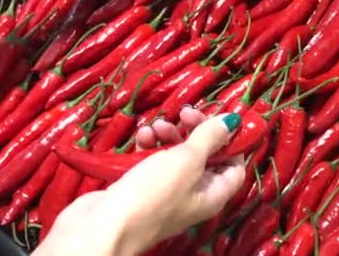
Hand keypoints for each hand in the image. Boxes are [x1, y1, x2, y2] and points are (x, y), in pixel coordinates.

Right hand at [33, 108, 244, 255]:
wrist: (103, 225)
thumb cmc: (154, 192)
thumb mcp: (188, 160)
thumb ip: (211, 137)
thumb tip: (235, 119)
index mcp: (213, 193)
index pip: (235, 167)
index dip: (231, 143)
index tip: (219, 120)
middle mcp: (194, 195)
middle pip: (204, 157)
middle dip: (195, 132)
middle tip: (184, 112)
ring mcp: (167, 192)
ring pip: (176, 156)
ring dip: (169, 135)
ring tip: (157, 126)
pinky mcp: (142, 188)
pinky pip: (152, 162)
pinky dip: (150, 146)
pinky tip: (143, 136)